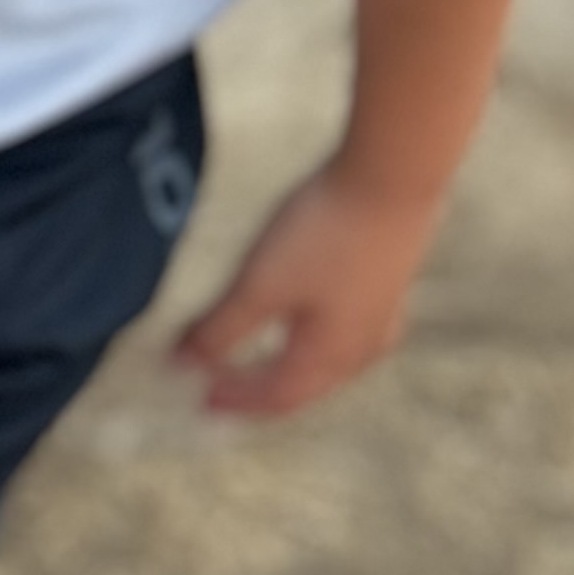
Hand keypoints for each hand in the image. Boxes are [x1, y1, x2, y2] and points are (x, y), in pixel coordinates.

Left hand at [172, 155, 444, 417]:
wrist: (394, 175)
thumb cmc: (325, 231)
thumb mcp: (259, 284)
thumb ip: (219, 329)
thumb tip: (180, 365)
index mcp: (328, 356)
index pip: (274, 397)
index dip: (233, 400)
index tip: (196, 397)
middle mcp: (362, 347)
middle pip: (303, 386)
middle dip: (257, 390)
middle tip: (220, 387)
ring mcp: (383, 316)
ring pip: (329, 363)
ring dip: (289, 368)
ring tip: (261, 363)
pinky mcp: (389, 283)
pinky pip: (347, 334)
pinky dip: (315, 341)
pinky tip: (312, 324)